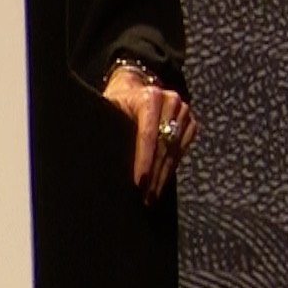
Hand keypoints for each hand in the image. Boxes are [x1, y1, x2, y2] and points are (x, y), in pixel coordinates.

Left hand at [101, 65, 196, 203]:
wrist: (135, 90)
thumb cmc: (118, 103)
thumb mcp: (111, 107)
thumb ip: (108, 124)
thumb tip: (97, 150)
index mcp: (150, 96)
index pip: (147, 135)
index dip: (143, 161)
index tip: (138, 183)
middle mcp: (170, 101)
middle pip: (163, 147)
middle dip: (153, 175)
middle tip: (144, 197)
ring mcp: (183, 112)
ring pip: (173, 152)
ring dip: (162, 176)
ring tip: (150, 196)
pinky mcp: (190, 123)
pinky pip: (181, 151)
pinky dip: (170, 168)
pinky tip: (160, 183)